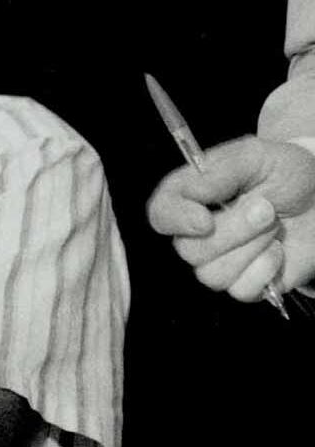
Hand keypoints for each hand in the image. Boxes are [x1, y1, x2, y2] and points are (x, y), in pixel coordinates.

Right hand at [145, 136, 314, 298]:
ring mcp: (220, 261)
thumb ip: (221, 170)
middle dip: (236, 230)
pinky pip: (241, 290)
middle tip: (266, 209)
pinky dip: (266, 271)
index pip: (160, 215)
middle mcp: (197, 234)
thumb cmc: (286, 172)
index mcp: (190, 198)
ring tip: (273, 228)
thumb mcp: (255, 156)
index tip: (206, 220)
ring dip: (253, 249)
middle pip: (190, 250)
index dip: (177, 221)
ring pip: (213, 274)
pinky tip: (278, 252)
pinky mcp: (245, 283)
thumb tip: (193, 193)